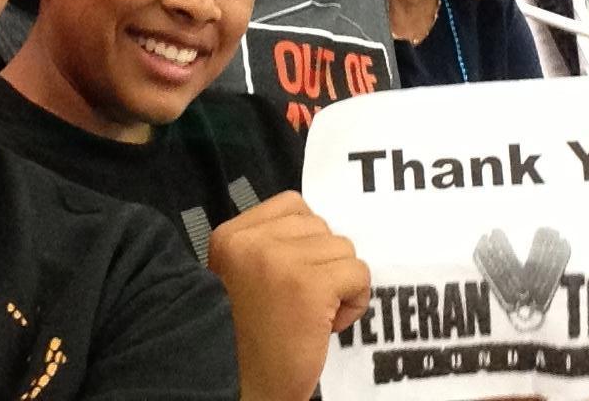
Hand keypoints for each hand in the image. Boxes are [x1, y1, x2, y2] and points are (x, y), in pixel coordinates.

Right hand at [208, 192, 370, 400]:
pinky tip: (328, 325)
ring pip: (343, 249)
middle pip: (321, 227)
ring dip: (339, 284)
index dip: (306, 240)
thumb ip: (272, 246)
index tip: (295, 276)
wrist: (238, 388)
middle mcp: (252, 241)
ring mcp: (280, 261)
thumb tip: (322, 233)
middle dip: (323, 264)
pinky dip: (354, 302)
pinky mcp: (309, 287)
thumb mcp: (241, 277)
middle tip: (301, 304)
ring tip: (313, 316)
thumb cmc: (245, 339)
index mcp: (231, 236)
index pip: (293, 205)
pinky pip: (357, 273)